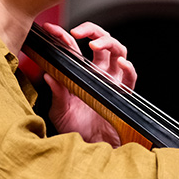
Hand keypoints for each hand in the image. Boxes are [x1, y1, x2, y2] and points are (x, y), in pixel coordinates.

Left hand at [41, 22, 136, 145]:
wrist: (90, 147)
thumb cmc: (75, 129)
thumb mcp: (60, 110)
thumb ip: (57, 92)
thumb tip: (48, 74)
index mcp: (81, 73)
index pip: (74, 48)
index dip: (63, 36)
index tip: (51, 30)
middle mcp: (98, 73)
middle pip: (102, 41)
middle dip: (92, 31)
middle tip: (78, 32)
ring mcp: (112, 82)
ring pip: (118, 51)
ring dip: (108, 42)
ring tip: (95, 45)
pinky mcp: (123, 94)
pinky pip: (130, 78)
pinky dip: (129, 68)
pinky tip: (122, 63)